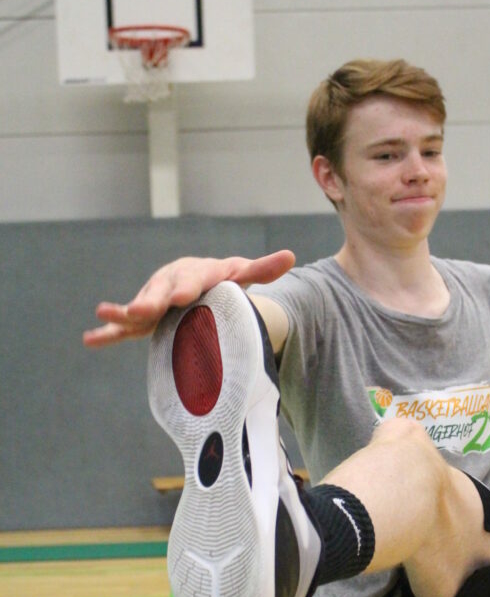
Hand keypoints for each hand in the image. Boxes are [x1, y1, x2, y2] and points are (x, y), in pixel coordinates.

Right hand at [82, 249, 295, 347]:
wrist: (196, 284)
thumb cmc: (221, 281)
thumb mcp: (239, 275)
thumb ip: (261, 269)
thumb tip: (291, 256)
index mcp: (194, 273)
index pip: (191, 280)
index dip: (186, 287)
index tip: (181, 295)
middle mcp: (170, 284)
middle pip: (159, 293)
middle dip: (151, 301)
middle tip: (143, 311)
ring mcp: (154, 301)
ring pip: (138, 307)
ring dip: (122, 312)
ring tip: (105, 313)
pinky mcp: (144, 319)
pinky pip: (124, 326)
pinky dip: (108, 332)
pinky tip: (90, 339)